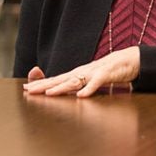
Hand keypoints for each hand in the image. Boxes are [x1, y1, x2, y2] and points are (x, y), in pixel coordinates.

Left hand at [22, 46, 139, 97]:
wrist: (129, 59)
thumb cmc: (109, 71)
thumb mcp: (91, 80)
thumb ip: (80, 86)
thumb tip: (71, 96)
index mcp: (77, 75)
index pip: (56, 79)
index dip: (41, 84)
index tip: (26, 88)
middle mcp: (82, 72)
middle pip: (60, 79)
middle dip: (44, 85)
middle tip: (28, 90)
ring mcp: (93, 72)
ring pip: (75, 81)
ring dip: (62, 87)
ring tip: (49, 94)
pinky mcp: (107, 74)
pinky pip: (97, 82)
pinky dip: (89, 89)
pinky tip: (81, 96)